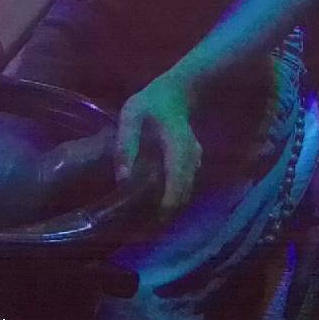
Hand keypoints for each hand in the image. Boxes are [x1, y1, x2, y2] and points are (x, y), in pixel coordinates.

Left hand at [114, 75, 202, 213]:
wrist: (177, 93)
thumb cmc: (151, 104)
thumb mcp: (132, 117)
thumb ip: (126, 145)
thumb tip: (123, 181)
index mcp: (177, 148)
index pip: (178, 179)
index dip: (170, 201)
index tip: (157, 218)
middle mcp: (192, 158)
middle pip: (185, 190)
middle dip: (170, 210)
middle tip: (149, 226)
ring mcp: (195, 161)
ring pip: (187, 189)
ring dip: (172, 204)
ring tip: (151, 218)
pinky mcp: (194, 163)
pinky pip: (186, 183)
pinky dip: (174, 195)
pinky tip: (158, 200)